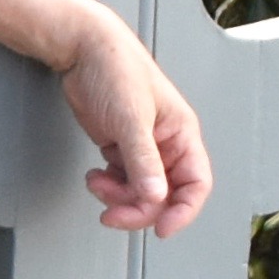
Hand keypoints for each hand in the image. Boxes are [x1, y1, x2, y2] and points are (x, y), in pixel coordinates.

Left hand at [52, 1, 212, 237]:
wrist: (82, 49)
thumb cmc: (115, 69)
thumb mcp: (130, 118)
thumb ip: (143, 160)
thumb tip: (156, 197)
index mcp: (181, 133)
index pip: (196, 184)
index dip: (183, 211)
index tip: (162, 229)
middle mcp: (166, 143)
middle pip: (165, 195)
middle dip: (139, 209)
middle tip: (112, 215)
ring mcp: (143, 147)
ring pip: (141, 191)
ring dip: (118, 197)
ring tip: (96, 184)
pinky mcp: (120, 146)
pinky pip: (122, 181)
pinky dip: (108, 186)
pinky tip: (94, 176)